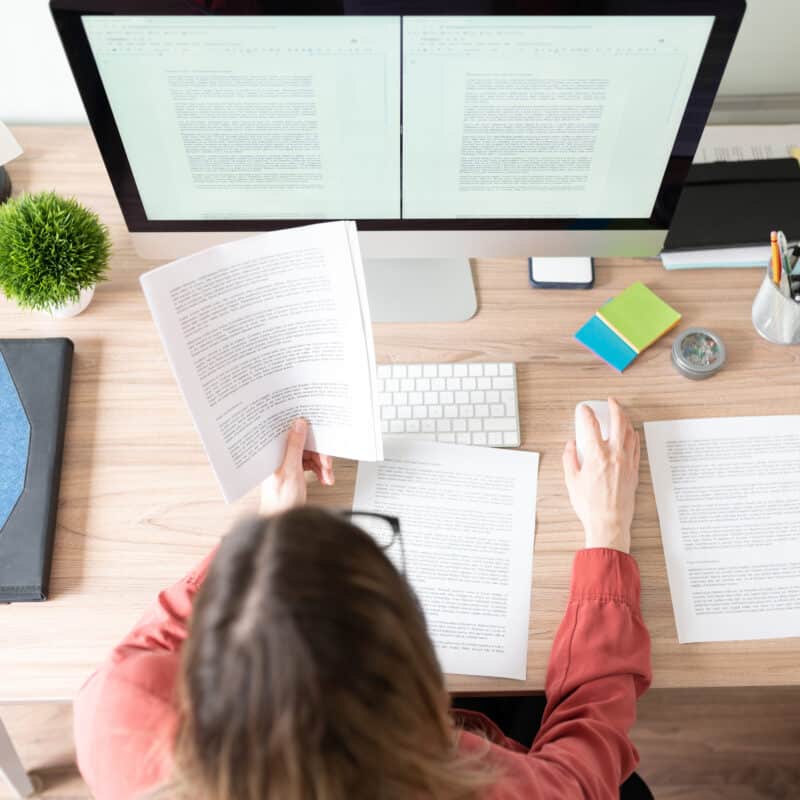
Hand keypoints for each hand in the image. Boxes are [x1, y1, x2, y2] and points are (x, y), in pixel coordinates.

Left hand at [259, 418, 334, 516]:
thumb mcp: (291, 470)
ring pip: (309, 455)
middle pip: (303, 445)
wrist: (284, 521)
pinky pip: (310, 465)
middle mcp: (279, 457)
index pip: (289, 434)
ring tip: (327, 474)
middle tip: (326, 462)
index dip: (304, 431)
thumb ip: (294, 446)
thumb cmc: (280, 502)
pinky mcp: (294, 472)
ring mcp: (287, 465)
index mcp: (273, 453)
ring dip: (322, 464)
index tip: (316, 431)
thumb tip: (298, 425)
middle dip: (318, 454)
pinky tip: (324, 478)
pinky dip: (320, 471)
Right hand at [562, 397, 639, 552]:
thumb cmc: (590, 505)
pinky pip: (636, 447)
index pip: (591, 425)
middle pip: (619, 422)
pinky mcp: (634, 471)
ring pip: (630, 433)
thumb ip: (569, 458)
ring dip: (626, 420)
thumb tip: (571, 445)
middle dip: (615, 407)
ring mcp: (627, 462)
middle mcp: (614, 455)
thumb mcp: (571, 480)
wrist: (609, 523)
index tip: (583, 409)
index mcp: (596, 455)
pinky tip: (631, 434)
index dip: (586, 413)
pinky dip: (633, 436)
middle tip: (611, 401)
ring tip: (621, 414)